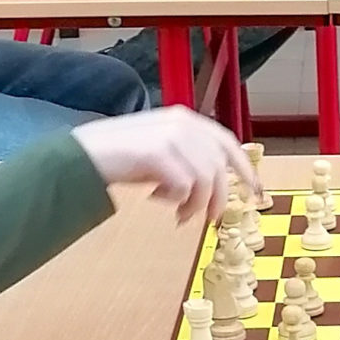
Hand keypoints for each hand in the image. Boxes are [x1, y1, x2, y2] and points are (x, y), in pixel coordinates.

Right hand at [70, 108, 257, 227]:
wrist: (83, 155)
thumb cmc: (120, 157)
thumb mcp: (161, 150)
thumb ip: (188, 157)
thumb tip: (214, 185)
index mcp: (186, 119)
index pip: (227, 143)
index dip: (245, 168)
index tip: (256, 192)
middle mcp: (183, 123)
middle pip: (219, 169)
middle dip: (218, 199)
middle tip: (209, 220)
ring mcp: (171, 136)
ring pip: (205, 181)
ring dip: (195, 205)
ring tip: (178, 214)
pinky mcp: (159, 153)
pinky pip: (186, 187)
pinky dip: (176, 201)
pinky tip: (156, 199)